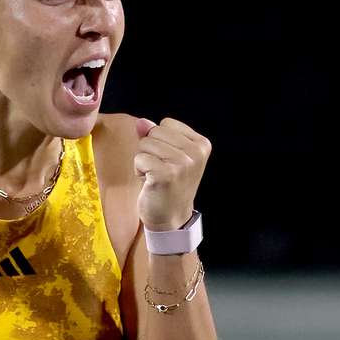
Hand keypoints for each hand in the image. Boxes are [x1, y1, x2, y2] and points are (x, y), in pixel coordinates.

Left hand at [134, 117, 211, 231]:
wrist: (170, 217)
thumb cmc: (167, 183)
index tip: (168, 160)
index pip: (166, 122)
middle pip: (154, 131)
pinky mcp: (167, 174)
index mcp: (201, 144)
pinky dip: (138, 170)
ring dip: (143, 161)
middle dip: (150, 149)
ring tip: (155, 176)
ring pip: (145, 144)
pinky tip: (149, 182)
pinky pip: (139, 158)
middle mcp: (196, 152)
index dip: (160, 140)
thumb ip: (155, 134)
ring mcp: (183, 163)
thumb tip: (141, 122)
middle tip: (160, 170)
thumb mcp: (167, 154)